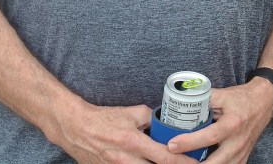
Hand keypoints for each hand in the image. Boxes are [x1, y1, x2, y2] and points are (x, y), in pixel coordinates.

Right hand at [48, 102, 194, 163]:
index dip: (183, 162)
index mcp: (133, 143)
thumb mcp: (133, 113)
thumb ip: (152, 119)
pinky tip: (148, 163)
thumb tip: (166, 124)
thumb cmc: (105, 118)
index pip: (164, 157)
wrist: (76, 128)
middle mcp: (125, 160)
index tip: (196, 162)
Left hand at [167, 80, 272, 162]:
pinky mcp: (241, 159)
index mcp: (233, 123)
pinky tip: (197, 163)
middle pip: (214, 162)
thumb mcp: (223, 94)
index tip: (172, 145)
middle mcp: (238, 141)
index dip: (189, 142)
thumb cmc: (241, 99)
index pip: (210, 136)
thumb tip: (181, 101)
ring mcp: (241, 153)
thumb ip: (203, 99)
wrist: (263, 102)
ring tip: (182, 162)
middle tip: (172, 161)